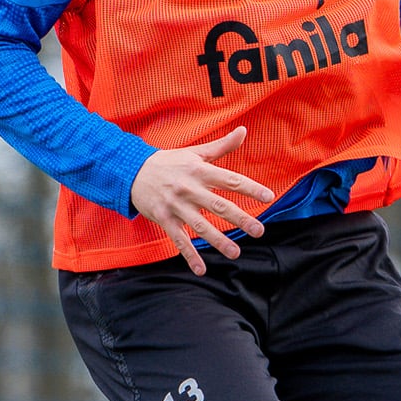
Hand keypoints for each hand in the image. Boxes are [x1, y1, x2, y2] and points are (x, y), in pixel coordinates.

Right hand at [130, 126, 272, 274]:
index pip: (230, 179)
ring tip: (236, 252)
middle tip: (259, 231)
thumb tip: (244, 131)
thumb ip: (221, 146)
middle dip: (240, 219)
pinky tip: (201, 269)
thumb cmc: (169, 162)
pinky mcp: (164, 219)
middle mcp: (189, 188)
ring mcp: (176, 206)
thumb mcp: (195, 152)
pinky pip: (179, 240)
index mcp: (200, 170)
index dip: (250, 188)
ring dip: (218, 240)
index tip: (269, 197)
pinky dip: (190, 255)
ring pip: (200, 226)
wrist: (131, 171)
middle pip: (218, 205)